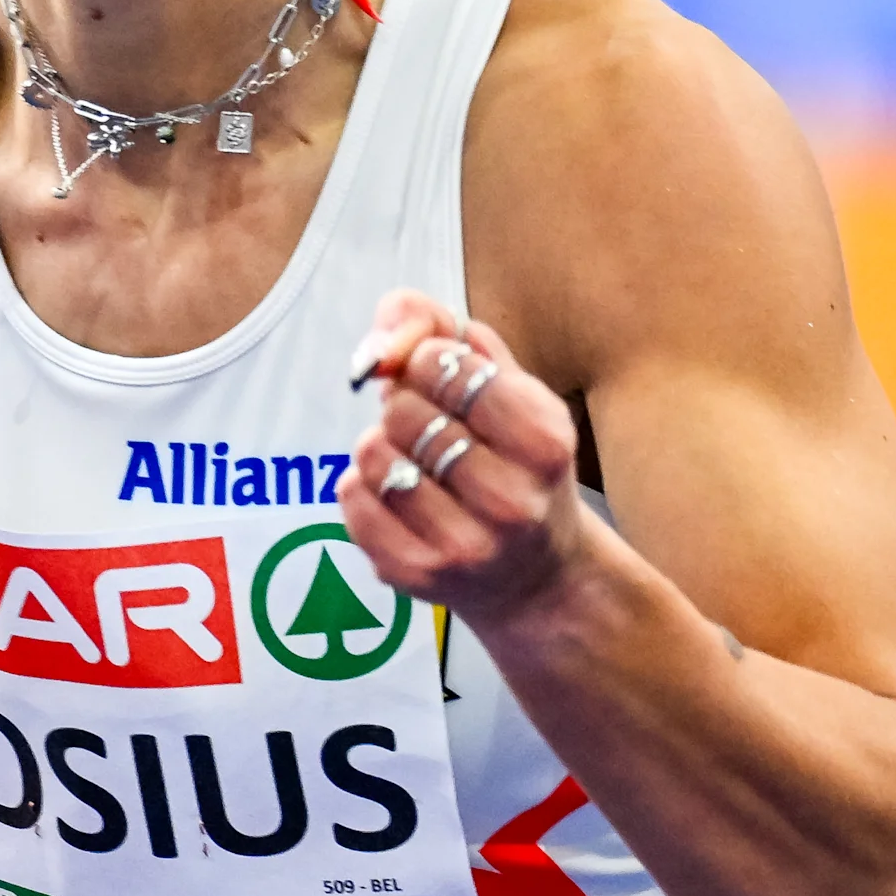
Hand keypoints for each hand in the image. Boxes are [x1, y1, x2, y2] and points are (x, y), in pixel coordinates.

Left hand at [340, 289, 589, 628]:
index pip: (448, 365)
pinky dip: (362, 484)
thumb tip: (390, 318)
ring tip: (417, 461)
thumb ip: (455, 338)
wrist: (538, 578)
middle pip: (403, 409)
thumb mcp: (512, 393)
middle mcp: (509, 500)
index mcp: (544, 442)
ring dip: (382, 445)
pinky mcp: (415, 573)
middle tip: (429, 423)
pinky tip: (399, 495)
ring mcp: (462, 544)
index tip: (437, 371)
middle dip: (404, 403)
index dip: (427, 358)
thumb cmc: (517, 465)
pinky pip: (351, 497)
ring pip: (372, 452)